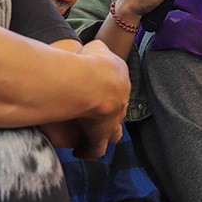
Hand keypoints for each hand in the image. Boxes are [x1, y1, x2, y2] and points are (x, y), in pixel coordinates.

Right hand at [74, 40, 128, 159]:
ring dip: (105, 134)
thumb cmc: (92, 62)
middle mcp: (121, 101)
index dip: (107, 90)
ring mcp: (114, 120)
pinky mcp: (102, 135)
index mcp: (121, 79)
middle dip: (109, 112)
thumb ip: (96, 50)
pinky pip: (97, 148)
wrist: (94, 82)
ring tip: (92, 137)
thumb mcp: (96, 48)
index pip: (117, 86)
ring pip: (114, 132)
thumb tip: (93, 51)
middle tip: (94, 115)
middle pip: (118, 109)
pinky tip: (80, 153)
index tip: (95, 92)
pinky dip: (89, 151)